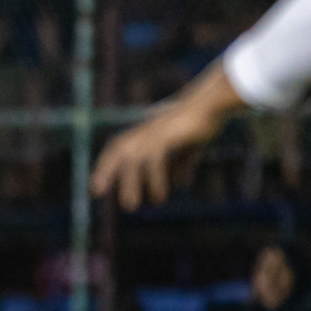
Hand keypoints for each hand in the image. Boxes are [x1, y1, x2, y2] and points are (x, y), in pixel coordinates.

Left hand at [91, 61, 242, 209]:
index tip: (96, 184)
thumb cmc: (201, 122)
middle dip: (105, 170)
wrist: (214, 103)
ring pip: (134, 159)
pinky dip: (155, 179)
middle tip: (96, 192)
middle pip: (118, 149)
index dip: (106, 164)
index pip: (117, 146)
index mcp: (146, 131)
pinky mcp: (167, 134)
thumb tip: (181, 184)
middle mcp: (145, 130)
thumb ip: (180, 163)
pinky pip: (154, 159)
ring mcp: (155, 130)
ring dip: (130, 183)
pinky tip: (159, 197)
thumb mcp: (187, 146)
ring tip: (130, 207)